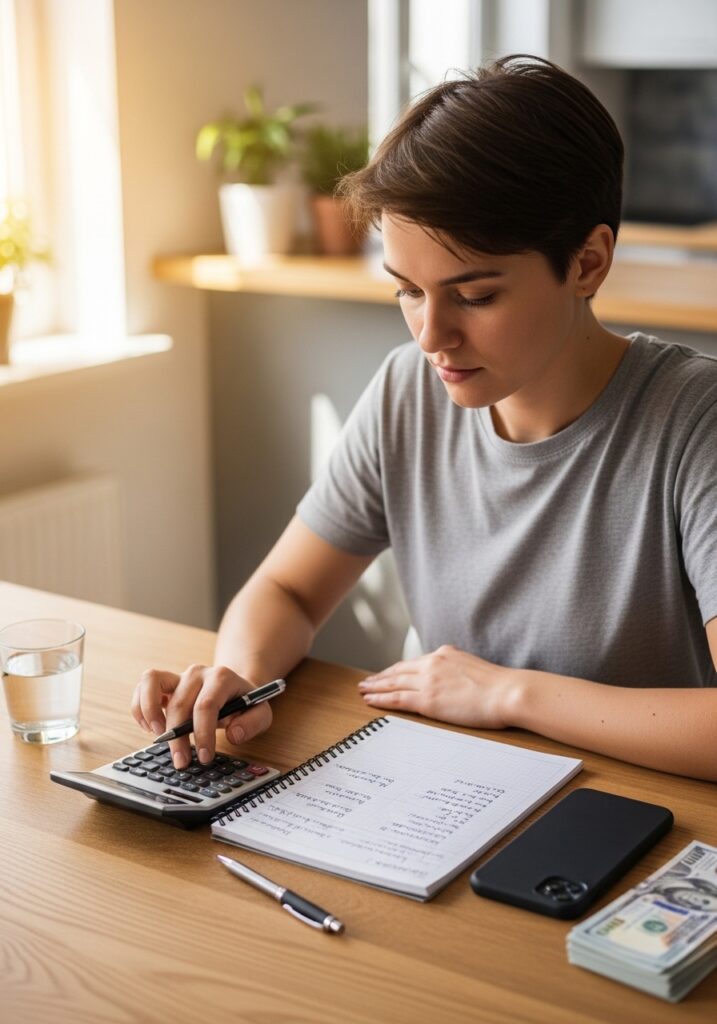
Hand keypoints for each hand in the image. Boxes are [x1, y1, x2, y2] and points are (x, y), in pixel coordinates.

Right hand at [130, 664, 271, 767]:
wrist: (236, 687)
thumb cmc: (245, 703)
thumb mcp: (261, 714)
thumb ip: (253, 723)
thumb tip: (233, 734)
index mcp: (222, 677)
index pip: (206, 705)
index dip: (203, 733)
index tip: (205, 757)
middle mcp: (197, 673)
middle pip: (179, 703)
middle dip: (178, 737)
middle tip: (181, 762)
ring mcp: (179, 676)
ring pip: (152, 682)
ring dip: (150, 712)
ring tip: (157, 736)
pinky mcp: (164, 682)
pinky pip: (143, 686)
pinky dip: (139, 706)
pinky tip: (148, 728)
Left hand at [357, 644, 518, 729]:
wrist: (508, 692)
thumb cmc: (500, 686)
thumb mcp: (474, 668)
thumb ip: (458, 670)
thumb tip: (454, 681)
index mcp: (445, 653)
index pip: (415, 663)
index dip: (398, 670)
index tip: (388, 674)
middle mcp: (433, 663)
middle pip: (399, 670)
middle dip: (381, 676)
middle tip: (366, 681)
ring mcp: (428, 680)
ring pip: (393, 683)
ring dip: (375, 687)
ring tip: (362, 690)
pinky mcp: (427, 699)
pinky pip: (396, 699)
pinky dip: (380, 699)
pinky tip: (370, 700)